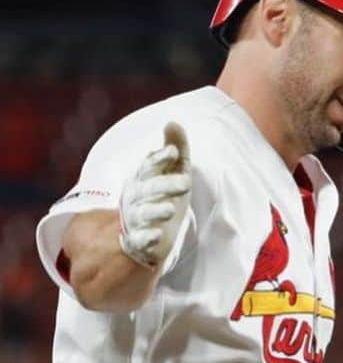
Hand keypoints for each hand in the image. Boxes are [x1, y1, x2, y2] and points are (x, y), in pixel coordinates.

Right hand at [118, 122, 191, 268]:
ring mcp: (136, 219)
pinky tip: (157, 236)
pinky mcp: (140, 241)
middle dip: (165, 185)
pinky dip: (147, 238)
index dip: (160, 159)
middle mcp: (135, 197)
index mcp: (141, 179)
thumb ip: (175, 149)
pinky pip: (141, 239)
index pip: (148, 166)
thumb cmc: (160, 196)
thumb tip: (173, 121)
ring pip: (144, 213)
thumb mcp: (171, 172)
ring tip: (170, 209)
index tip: (174, 152)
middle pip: (149, 189)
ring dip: (156, 211)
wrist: (143, 234)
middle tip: (186, 183)